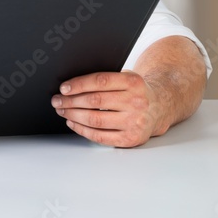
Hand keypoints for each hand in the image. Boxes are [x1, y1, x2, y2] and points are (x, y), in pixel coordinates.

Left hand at [51, 70, 169, 146]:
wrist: (159, 108)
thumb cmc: (134, 92)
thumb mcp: (125, 78)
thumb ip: (105, 80)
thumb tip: (71, 86)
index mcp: (133, 82)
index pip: (100, 81)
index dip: (78, 84)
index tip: (63, 88)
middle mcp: (136, 102)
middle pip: (95, 101)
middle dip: (70, 101)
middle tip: (57, 100)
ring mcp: (135, 122)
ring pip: (95, 120)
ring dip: (73, 115)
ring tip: (62, 110)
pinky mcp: (131, 139)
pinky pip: (100, 136)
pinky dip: (82, 130)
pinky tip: (73, 123)